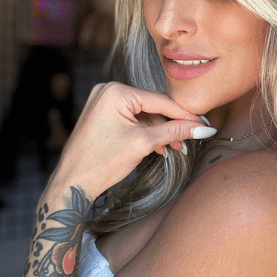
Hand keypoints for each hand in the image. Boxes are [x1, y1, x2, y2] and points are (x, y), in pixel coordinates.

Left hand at [47, 82, 215, 200]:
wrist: (72, 184)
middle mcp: (109, 91)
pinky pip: (133, 120)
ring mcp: (104, 103)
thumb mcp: (143, 144)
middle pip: (153, 107)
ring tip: (177, 147)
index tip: (204, 124)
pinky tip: (161, 147)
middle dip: (173, 124)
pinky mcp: (104, 116)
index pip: (160, 101)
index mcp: (116, 92)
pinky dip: (147, 132)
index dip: (185, 115)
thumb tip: (202, 129)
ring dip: (161, 131)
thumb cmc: (101, 163)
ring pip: (144, 115)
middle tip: (193, 137)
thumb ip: (174, 132)